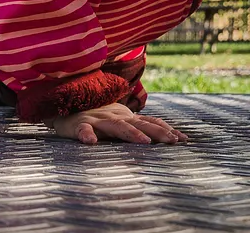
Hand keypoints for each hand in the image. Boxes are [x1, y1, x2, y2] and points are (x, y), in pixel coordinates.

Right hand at [46, 103, 186, 145]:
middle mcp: (114, 117)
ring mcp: (97, 120)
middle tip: (172, 141)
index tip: (183, 139)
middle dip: (156, 132)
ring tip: (144, 142)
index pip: (149, 122)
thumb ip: (138, 128)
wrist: (66, 108)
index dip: (166, 130)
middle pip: (138, 124)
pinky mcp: (78, 125)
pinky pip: (83, 130)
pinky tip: (90, 142)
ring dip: (131, 133)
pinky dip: (86, 135)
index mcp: (125, 118)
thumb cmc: (97, 119)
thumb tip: (169, 138)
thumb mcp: (119, 122)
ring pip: (115, 126)